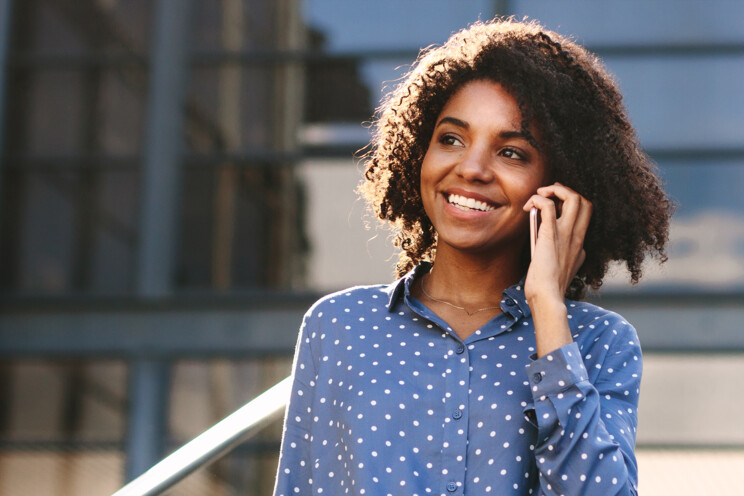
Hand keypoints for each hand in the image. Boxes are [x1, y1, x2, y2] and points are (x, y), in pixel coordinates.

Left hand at [522, 183, 591, 355]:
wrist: (547, 297)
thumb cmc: (548, 288)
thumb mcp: (563, 270)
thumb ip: (565, 256)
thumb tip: (555, 244)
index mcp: (580, 244)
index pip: (584, 214)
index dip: (569, 204)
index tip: (552, 205)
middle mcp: (577, 237)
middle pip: (585, 201)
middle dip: (566, 191)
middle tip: (547, 195)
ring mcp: (566, 234)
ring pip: (573, 197)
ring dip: (555, 189)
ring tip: (540, 194)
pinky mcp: (550, 235)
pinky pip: (549, 206)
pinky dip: (539, 199)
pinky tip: (529, 205)